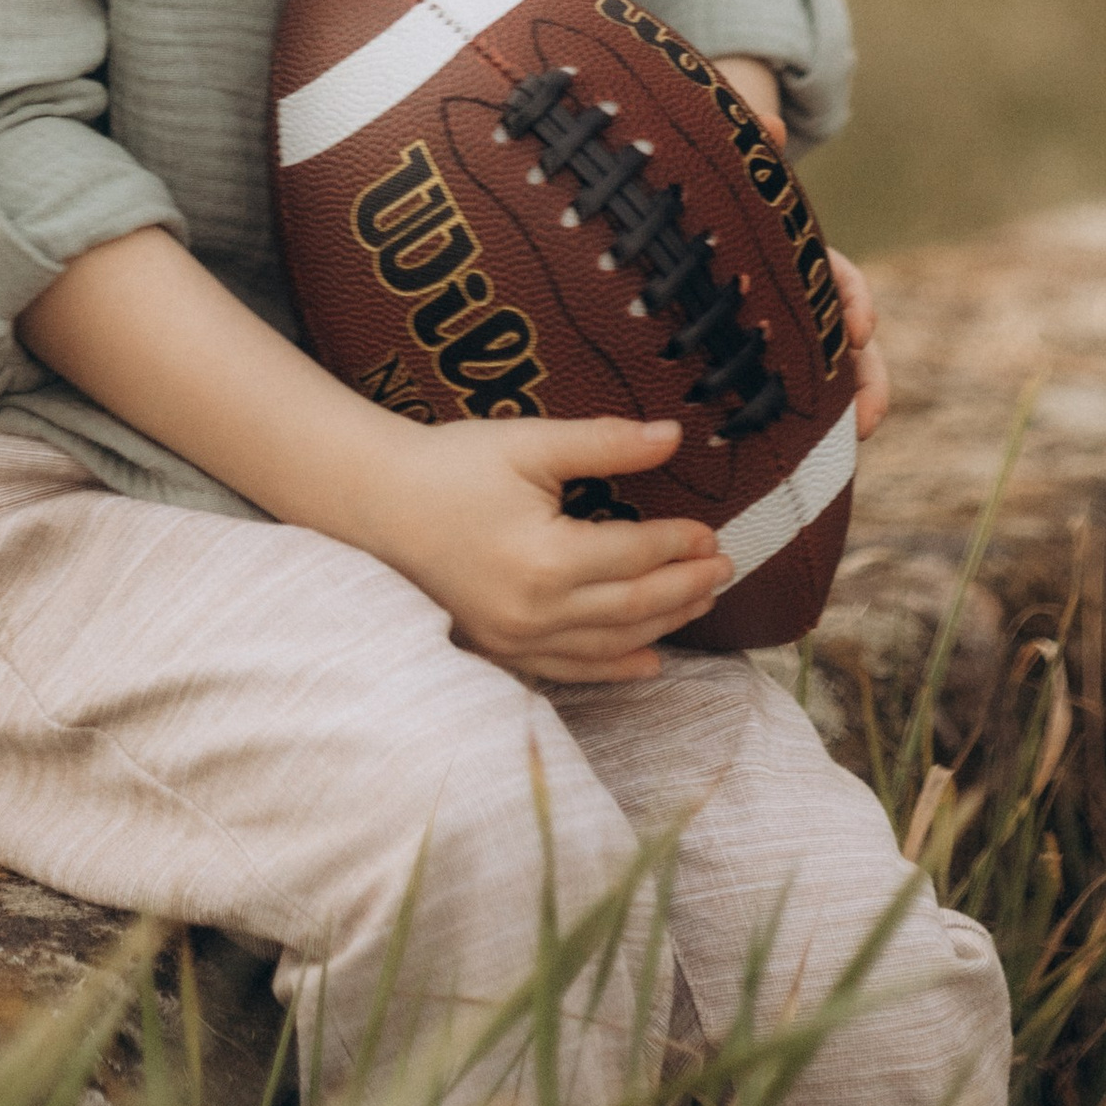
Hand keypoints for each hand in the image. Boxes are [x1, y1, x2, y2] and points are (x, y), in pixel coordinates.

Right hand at [365, 412, 733, 684]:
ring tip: (700, 604)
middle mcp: (534, 611)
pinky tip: (650, 662)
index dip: (679, 546)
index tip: (713, 534)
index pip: (634, 556)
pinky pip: (570, 670)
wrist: (380, 502)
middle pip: (633, 608)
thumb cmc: (455, 465)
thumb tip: (673, 435)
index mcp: (546, 558)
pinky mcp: (500, 650)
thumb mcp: (532, 443)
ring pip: (609, 645)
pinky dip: (615, 669)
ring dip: (662, 627)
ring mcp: (515, 639)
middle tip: (725, 571)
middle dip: (685, 590)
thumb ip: (606, 443)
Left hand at [712, 64, 887, 441]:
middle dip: (867, 380)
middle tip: (869, 417)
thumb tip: (770, 121)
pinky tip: (784, 457)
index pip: (840, 283)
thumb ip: (748, 148)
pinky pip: (777, 401)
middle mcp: (791, 304)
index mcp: (792, 261)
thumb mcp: (722, 175)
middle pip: (846, 345)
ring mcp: (769, 339)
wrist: (661, 220)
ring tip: (850, 444)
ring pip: (822, 379)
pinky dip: (793, 426)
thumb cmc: (698, 196)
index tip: (861, 326)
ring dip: (843, 411)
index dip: (855, 303)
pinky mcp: (738, 369)